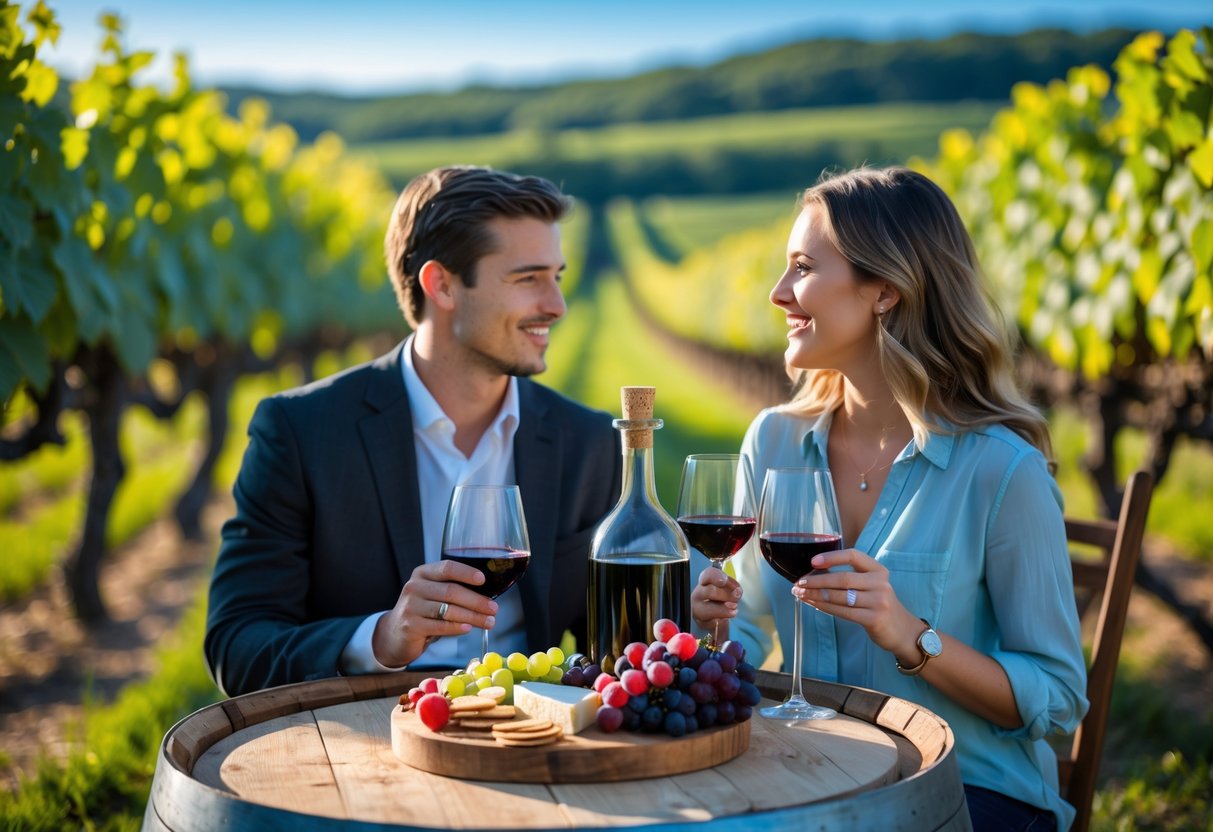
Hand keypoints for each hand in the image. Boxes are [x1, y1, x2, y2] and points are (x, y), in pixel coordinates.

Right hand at [372, 560, 498, 666]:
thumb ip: (453, 590)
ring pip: (448, 610)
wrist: (395, 634)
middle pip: (451, 591)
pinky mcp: (411, 626)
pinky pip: (440, 626)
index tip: (483, 580)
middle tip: (494, 608)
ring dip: (472, 616)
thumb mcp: (434, 595)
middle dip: (476, 601)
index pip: (447, 568)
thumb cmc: (423, 612)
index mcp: (423, 573)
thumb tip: (488, 594)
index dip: (466, 573)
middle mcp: (415, 587)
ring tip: (489, 622)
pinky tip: (468, 628)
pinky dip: (457, 627)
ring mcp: (411, 606)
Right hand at [691, 566, 741, 638]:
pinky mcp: (701, 622)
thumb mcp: (730, 589)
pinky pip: (711, 622)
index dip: (715, 576)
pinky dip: (721, 620)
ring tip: (734, 610)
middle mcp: (699, 593)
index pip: (708, 575)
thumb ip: (733, 588)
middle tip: (737, 597)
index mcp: (705, 581)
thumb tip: (736, 593)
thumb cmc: (723, 598)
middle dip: (726, 595)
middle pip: (710, 591)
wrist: (717, 616)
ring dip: (724, 610)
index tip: (723, 581)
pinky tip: (725, 618)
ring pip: (708, 609)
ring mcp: (697, 608)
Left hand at [791, 548, 921, 660]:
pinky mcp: (874, 619)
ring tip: (800, 594)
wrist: (903, 631)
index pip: (853, 556)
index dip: (832, 557)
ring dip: (816, 595)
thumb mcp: (872, 586)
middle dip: (817, 581)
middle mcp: (880, 583)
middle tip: (799, 583)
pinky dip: (825, 607)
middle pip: (842, 578)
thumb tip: (815, 574)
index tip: (813, 562)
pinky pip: (843, 612)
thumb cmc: (879, 605)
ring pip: (840, 596)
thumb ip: (851, 578)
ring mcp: (878, 601)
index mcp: (878, 570)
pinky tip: (813, 604)